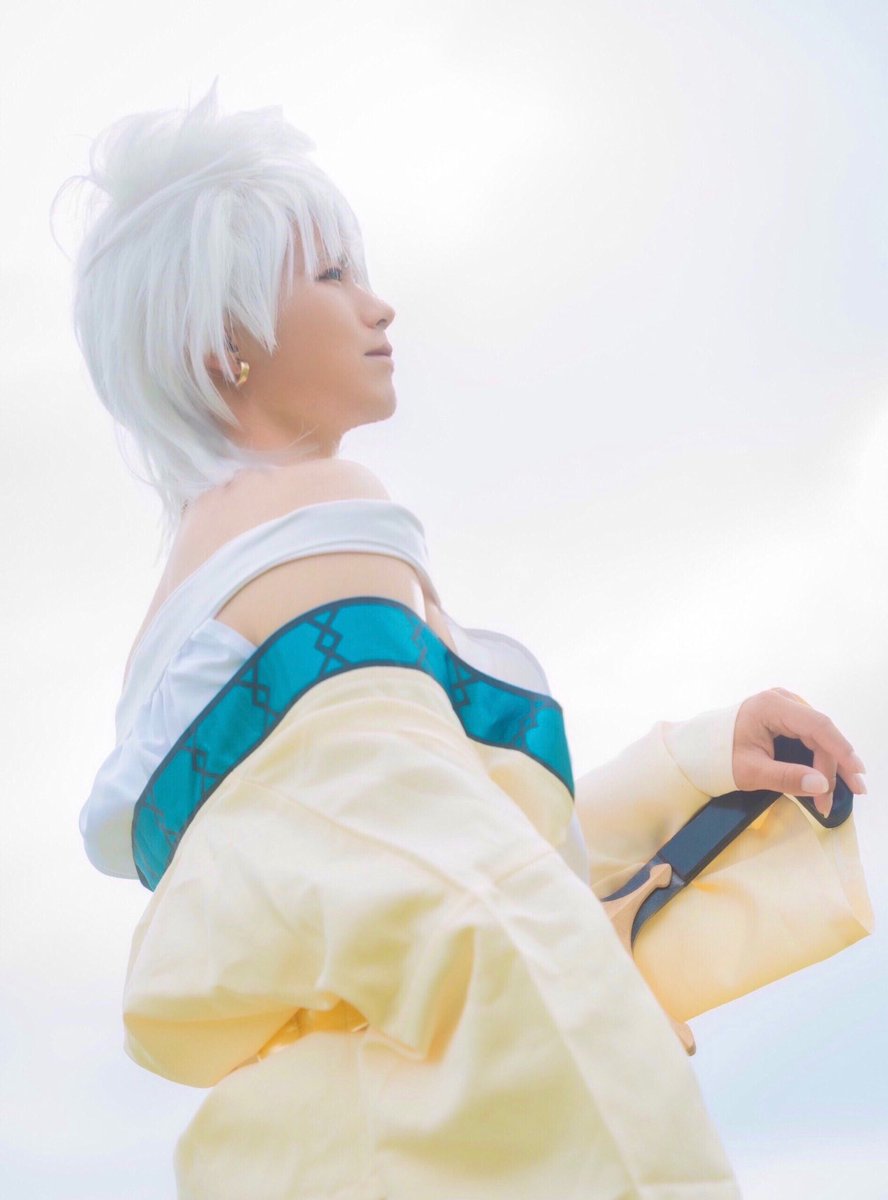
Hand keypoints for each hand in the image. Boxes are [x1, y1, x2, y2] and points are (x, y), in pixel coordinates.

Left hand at [732, 688, 867, 817]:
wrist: (698, 749)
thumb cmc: (719, 758)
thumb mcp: (751, 772)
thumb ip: (786, 778)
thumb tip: (822, 786)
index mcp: (771, 706)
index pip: (817, 726)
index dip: (840, 750)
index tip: (856, 773)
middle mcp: (782, 700)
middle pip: (820, 733)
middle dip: (835, 765)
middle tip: (853, 792)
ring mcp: (784, 707)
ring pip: (818, 736)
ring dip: (831, 763)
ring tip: (846, 790)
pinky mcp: (784, 718)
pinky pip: (809, 736)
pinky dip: (819, 757)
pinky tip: (830, 776)